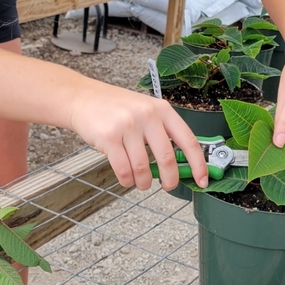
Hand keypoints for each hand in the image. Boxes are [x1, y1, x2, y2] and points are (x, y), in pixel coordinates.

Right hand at [67, 79, 208, 190]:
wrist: (82, 98)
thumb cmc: (115, 108)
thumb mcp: (145, 112)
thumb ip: (162, 133)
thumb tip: (181, 165)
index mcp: (162, 110)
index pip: (189, 140)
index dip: (199, 164)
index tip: (203, 180)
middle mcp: (147, 115)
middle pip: (167, 158)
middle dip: (170, 179)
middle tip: (168, 186)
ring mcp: (127, 126)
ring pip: (143, 168)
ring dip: (144, 182)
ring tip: (141, 182)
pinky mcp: (108, 137)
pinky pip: (123, 170)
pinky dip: (127, 180)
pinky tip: (127, 179)